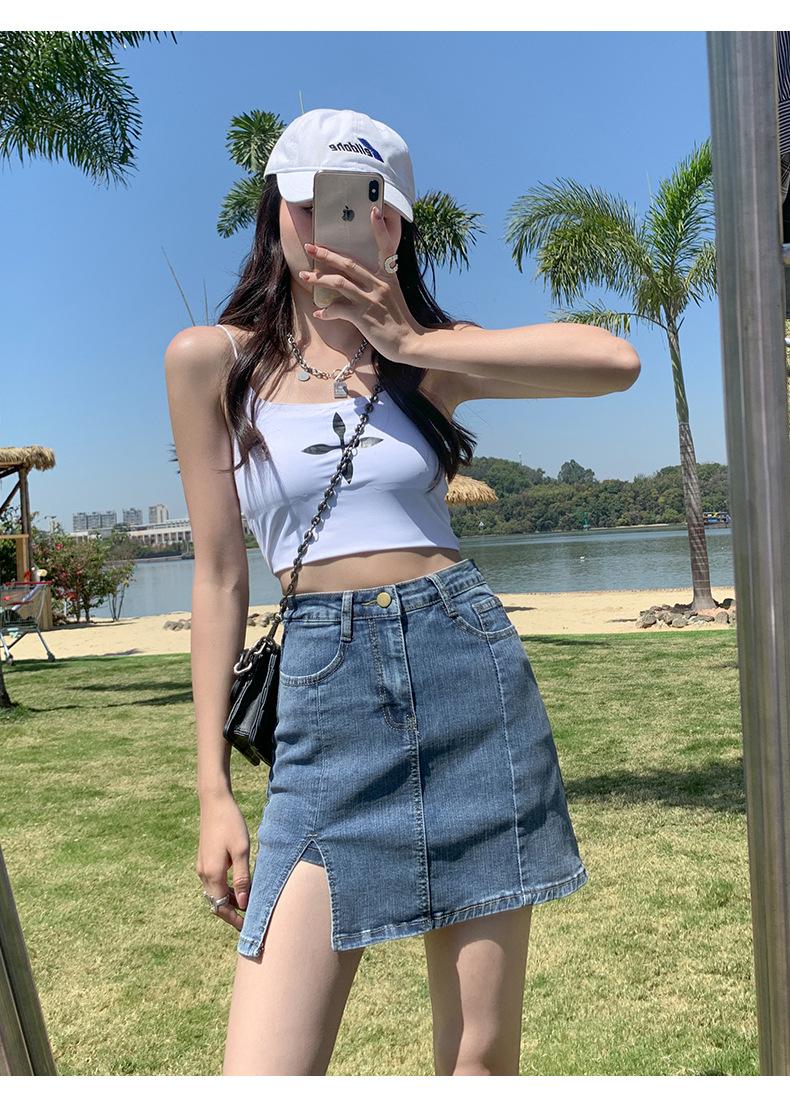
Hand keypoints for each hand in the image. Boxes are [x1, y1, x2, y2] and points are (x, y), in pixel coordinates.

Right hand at [196, 791, 250, 933]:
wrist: (214, 802)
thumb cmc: (230, 824)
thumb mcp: (242, 851)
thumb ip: (243, 878)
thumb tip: (244, 904)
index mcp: (213, 874)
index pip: (221, 906)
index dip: (233, 920)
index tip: (247, 928)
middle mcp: (203, 873)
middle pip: (216, 902)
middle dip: (231, 913)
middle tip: (250, 920)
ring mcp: (202, 866)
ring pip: (215, 892)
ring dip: (229, 900)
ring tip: (247, 905)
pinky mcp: (204, 859)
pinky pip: (214, 882)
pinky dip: (225, 889)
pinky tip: (240, 886)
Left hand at [298, 205, 422, 360]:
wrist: (409, 343)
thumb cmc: (399, 321)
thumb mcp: (393, 296)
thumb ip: (379, 284)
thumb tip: (356, 278)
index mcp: (388, 277)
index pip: (385, 248)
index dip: (380, 229)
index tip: (373, 211)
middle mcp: (380, 285)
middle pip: (349, 263)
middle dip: (326, 254)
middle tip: (310, 246)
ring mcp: (371, 300)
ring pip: (339, 282)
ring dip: (318, 279)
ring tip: (304, 276)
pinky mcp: (363, 317)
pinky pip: (338, 309)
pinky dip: (326, 311)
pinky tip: (319, 313)